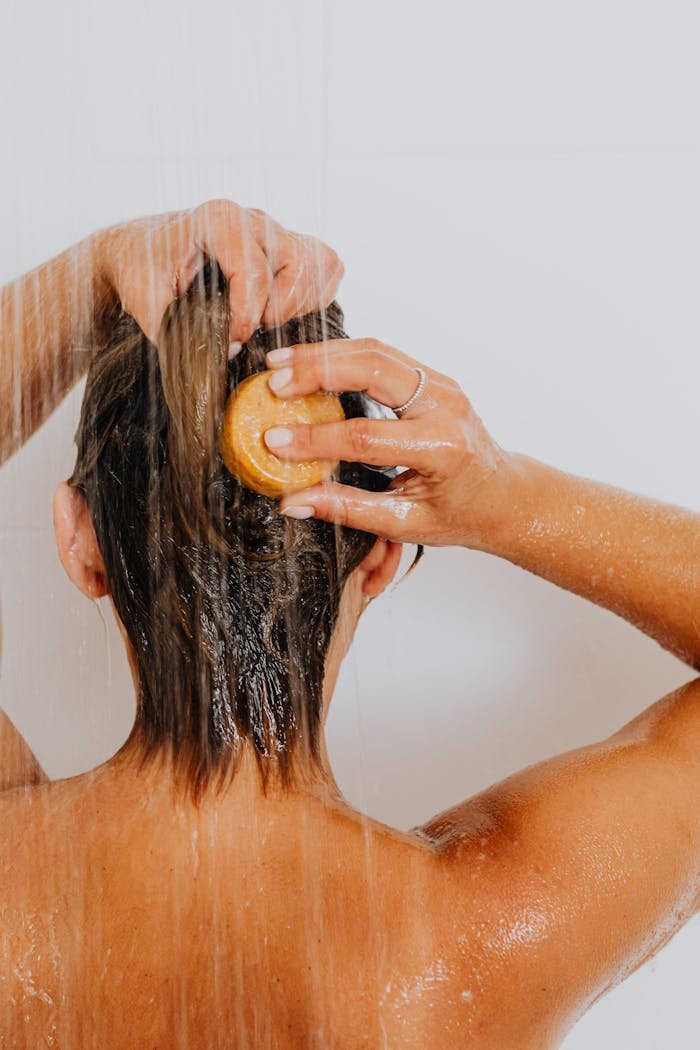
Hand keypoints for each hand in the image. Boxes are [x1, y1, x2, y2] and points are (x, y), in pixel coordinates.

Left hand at [97, 199, 343, 345]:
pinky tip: (284, 311)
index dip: (248, 315)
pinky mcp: (288, 245)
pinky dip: (314, 293)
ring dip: (301, 302)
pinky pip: (325, 265)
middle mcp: (251, 219)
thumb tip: (229, 349)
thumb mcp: (145, 302)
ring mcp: (274, 230)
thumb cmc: (145, 269)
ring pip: (317, 262)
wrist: (142, 251)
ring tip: (267, 321)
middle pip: (295, 262)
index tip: (233, 338)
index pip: (253, 270)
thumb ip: (178, 331)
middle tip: (252, 329)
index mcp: (215, 221)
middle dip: (279, 308)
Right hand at [263, 337, 517, 548]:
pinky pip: (381, 354)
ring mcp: (441, 385)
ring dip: (323, 355)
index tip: (275, 442)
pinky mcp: (431, 377)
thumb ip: (349, 509)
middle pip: (371, 370)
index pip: (366, 437)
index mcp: (441, 448)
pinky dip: (341, 355)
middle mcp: (445, 407)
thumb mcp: (405, 523)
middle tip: (272, 383)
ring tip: (279, 365)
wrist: (501, 495)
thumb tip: (294, 501)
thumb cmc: (460, 513)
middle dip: (316, 372)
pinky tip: (308, 363)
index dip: (316, 439)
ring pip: (374, 351)